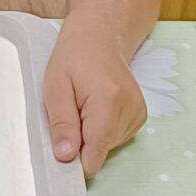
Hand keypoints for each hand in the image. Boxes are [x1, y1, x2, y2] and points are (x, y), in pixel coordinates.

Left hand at [41, 25, 145, 176]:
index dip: (76, 159)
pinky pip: (114, 138)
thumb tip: (65, 157)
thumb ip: (61, 124)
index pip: (96, 151)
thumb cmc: (74, 56)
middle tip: (71, 110)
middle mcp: (131, 108)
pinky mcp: (140, 116)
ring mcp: (139, 112)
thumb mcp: (55, 87)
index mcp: (109, 101)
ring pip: (107, 146)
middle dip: (80, 140)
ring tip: (83, 105)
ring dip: (90, 134)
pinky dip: (101, 129)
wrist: (100, 36)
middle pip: (100, 150)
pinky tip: (95, 108)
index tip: (62, 152)